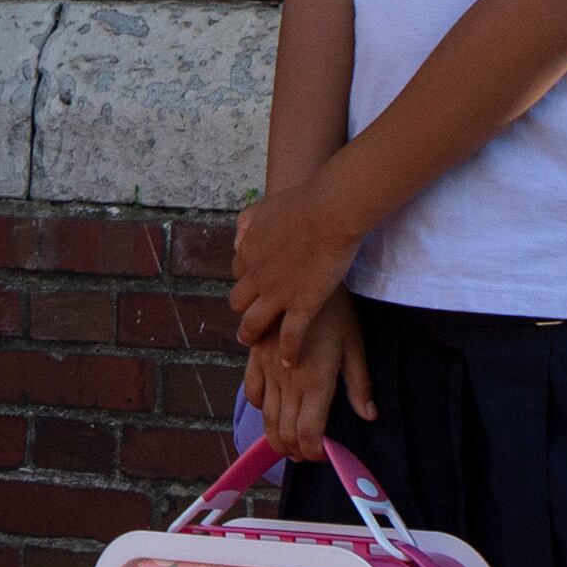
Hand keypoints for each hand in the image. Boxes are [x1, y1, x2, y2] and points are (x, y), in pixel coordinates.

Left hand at [227, 175, 359, 355]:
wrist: (328, 213)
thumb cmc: (303, 203)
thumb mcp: (264, 207)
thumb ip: (247, 223)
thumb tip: (237, 240)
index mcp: (248, 252)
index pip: (239, 273)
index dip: (247, 279)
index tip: (255, 284)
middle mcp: (257, 277)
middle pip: (239, 302)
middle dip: (243, 309)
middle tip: (251, 316)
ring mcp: (278, 295)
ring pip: (253, 324)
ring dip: (251, 335)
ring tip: (253, 344)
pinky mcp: (302, 307)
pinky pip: (290, 337)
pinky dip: (289, 352)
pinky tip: (291, 363)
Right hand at [242, 292, 375, 462]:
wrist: (301, 275)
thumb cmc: (336, 310)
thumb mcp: (354, 345)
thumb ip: (359, 383)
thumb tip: (369, 414)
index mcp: (315, 382)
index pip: (308, 433)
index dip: (313, 451)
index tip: (322, 455)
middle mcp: (288, 382)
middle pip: (284, 431)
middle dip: (294, 450)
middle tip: (306, 454)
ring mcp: (267, 370)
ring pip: (266, 417)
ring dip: (276, 436)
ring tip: (288, 442)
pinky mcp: (255, 357)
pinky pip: (251, 391)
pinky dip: (260, 407)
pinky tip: (270, 407)